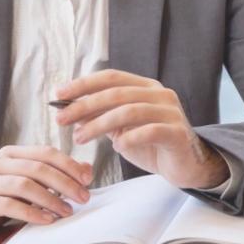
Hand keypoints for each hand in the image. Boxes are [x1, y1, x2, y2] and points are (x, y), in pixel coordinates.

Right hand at [0, 145, 92, 239]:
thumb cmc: (3, 197)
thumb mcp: (30, 183)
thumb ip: (56, 175)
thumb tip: (87, 170)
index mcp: (12, 153)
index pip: (45, 153)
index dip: (69, 165)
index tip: (88, 179)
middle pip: (37, 168)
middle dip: (64, 183)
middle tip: (83, 198)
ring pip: (23, 185)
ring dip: (50, 199)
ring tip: (66, 211)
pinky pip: (9, 205)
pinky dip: (31, 213)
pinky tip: (46, 220)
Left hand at [59, 69, 228, 189]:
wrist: (186, 165)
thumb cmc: (152, 145)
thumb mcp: (122, 129)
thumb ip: (102, 118)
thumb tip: (71, 112)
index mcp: (146, 87)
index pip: (111, 77)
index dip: (83, 84)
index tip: (58, 94)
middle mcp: (160, 94)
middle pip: (116, 93)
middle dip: (84, 105)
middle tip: (62, 120)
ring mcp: (171, 112)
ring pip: (129, 111)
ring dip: (99, 124)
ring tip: (80, 138)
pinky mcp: (178, 133)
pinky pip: (149, 131)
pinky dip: (129, 139)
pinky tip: (118, 148)